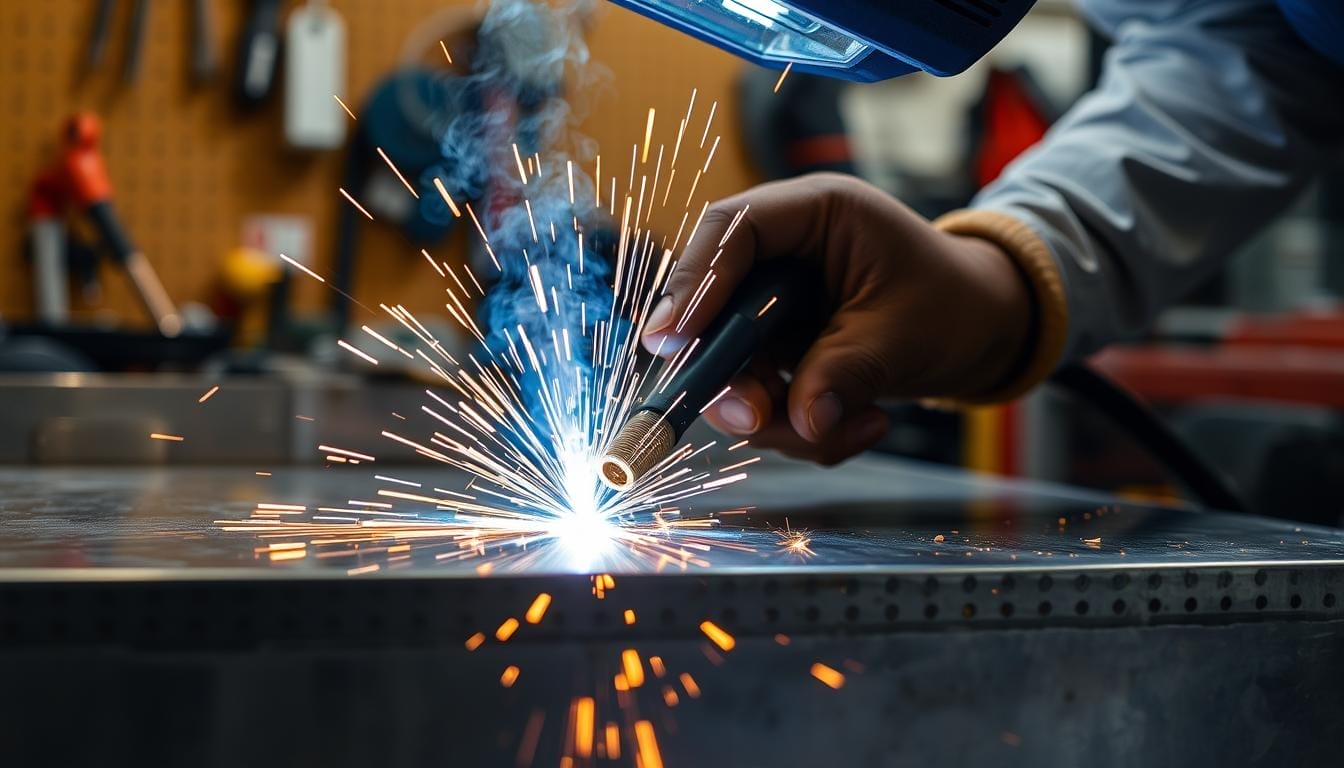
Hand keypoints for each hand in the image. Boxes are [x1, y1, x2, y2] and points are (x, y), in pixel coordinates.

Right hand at [641, 173, 1033, 465]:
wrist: (983, 330)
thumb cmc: (953, 305)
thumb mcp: (905, 335)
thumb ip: (847, 371)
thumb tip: (802, 420)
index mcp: (815, 212)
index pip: (731, 229)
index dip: (694, 282)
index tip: (673, 340)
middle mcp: (784, 254)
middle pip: (714, 308)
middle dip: (730, 375)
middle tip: (753, 418)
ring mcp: (776, 307)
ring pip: (734, 368)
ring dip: (778, 417)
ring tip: (857, 426)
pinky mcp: (780, 352)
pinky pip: (764, 399)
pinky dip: (803, 427)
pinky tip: (864, 423)